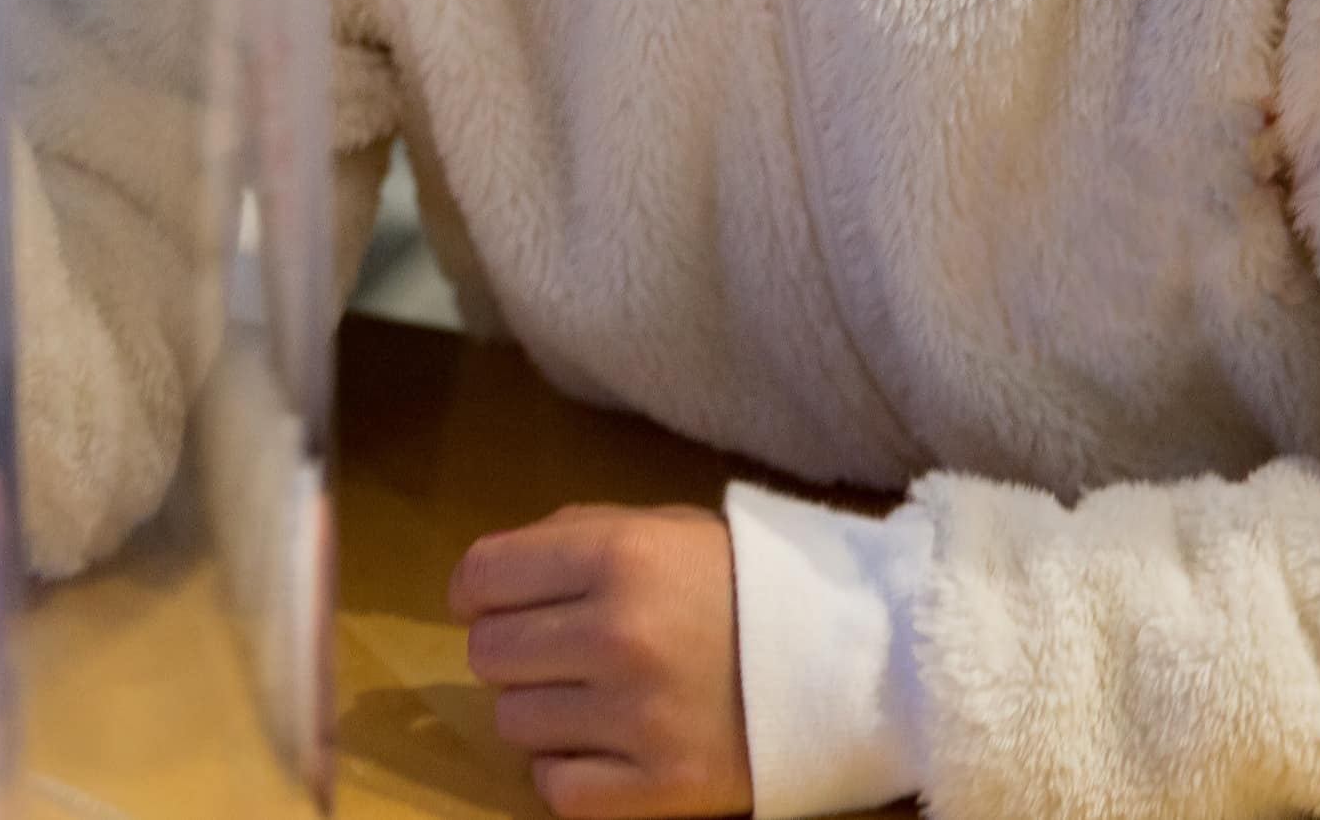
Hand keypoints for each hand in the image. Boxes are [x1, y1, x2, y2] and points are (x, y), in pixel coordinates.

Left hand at [451, 503, 750, 819]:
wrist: (845, 663)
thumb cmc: (735, 584)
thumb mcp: (655, 528)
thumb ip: (569, 538)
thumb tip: (482, 581)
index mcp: (615, 556)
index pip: (481, 577)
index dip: (474, 591)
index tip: (488, 602)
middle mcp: (618, 634)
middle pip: (489, 653)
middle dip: (511, 649)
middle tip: (555, 651)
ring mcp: (639, 718)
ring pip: (513, 723)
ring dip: (540, 711)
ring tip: (591, 697)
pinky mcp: (663, 790)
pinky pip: (556, 789)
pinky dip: (568, 772)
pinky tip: (606, 746)